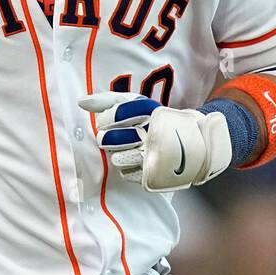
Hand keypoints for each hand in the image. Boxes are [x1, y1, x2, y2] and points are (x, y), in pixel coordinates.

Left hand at [78, 92, 231, 192]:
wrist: (195, 140)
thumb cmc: (157, 119)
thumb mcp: (137, 104)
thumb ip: (108, 100)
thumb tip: (80, 102)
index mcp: (147, 111)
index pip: (111, 115)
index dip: (106, 119)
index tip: (109, 120)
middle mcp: (150, 133)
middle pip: (108, 139)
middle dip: (107, 138)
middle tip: (114, 136)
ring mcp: (153, 155)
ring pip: (116, 159)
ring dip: (117, 154)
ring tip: (128, 148)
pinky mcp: (154, 174)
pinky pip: (126, 174)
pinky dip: (127, 168)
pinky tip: (136, 160)